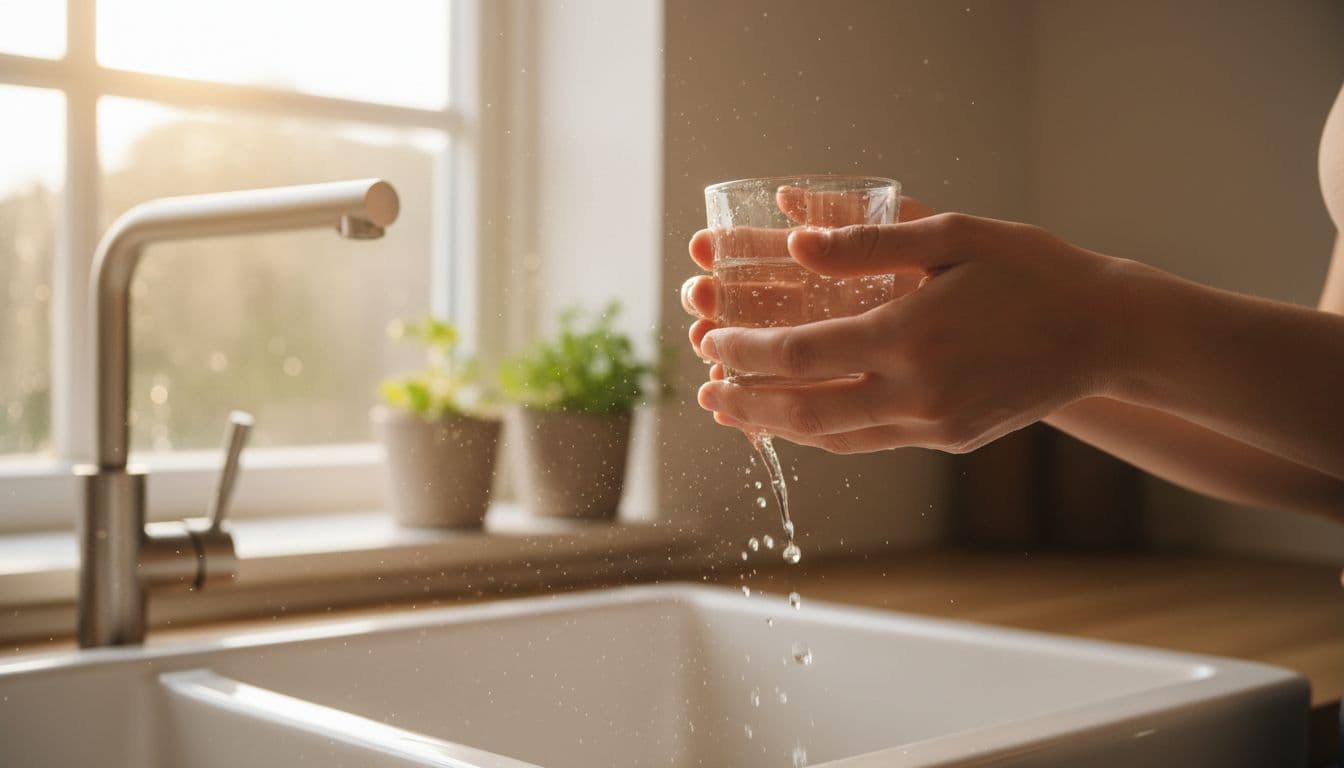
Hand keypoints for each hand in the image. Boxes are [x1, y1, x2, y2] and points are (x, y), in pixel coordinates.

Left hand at [682, 208, 1123, 453]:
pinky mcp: (949, 440)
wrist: (1105, 332)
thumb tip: (794, 242)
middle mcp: (916, 392)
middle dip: (743, 399)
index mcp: (910, 335)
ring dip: (773, 424)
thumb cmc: (1030, 270)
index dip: (743, 351)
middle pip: (802, 410)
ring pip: (831, 438)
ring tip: (731, 409)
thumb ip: (868, 244)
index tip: (708, 339)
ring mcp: (933, 424)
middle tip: (702, 387)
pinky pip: (867, 443)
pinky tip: (795, 419)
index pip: (799, 355)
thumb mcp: (952, 236)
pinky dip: (822, 434)